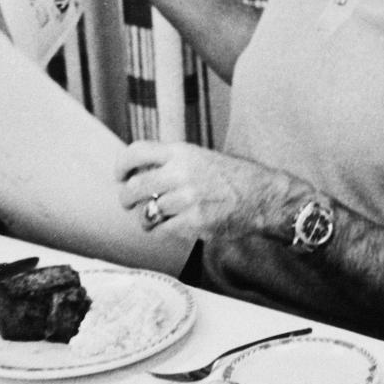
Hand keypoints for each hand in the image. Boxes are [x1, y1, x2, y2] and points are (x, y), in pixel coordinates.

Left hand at [116, 141, 274, 238]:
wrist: (264, 196)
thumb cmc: (234, 178)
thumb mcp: (202, 157)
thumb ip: (173, 163)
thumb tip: (140, 174)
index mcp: (182, 152)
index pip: (136, 152)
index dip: (122, 166)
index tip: (120, 176)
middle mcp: (181, 173)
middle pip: (133, 187)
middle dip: (126, 199)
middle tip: (131, 204)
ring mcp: (187, 198)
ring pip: (146, 213)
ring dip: (146, 219)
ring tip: (155, 219)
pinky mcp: (194, 221)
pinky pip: (162, 230)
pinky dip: (163, 231)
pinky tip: (172, 227)